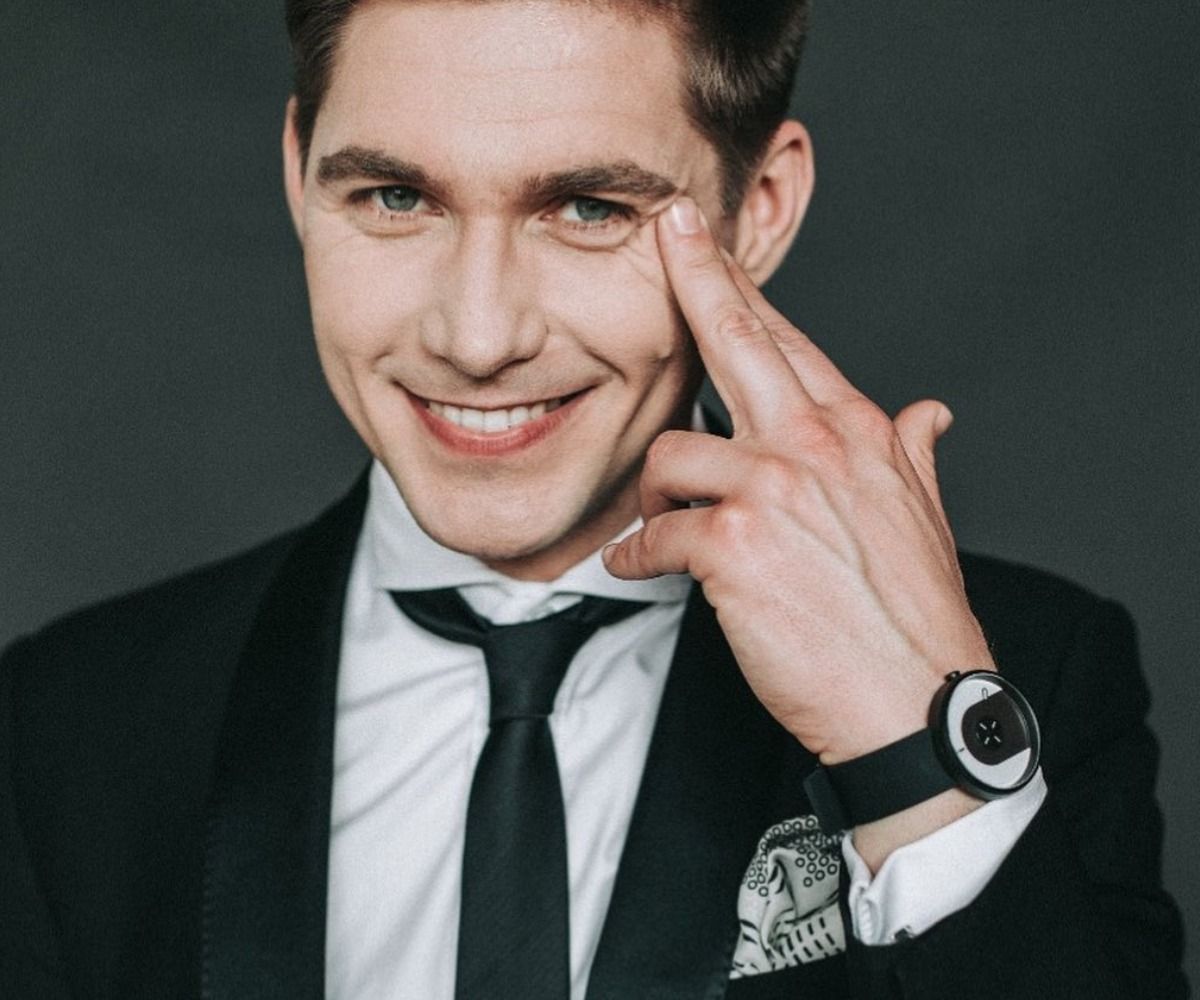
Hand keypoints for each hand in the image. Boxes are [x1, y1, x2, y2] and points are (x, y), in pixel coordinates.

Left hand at [604, 197, 995, 770]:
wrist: (915, 701)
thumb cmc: (913, 616)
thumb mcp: (923, 518)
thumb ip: (913, 453)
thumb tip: (930, 412)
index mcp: (853, 432)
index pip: (785, 338)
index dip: (738, 283)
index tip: (704, 240)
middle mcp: (812, 444)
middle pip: (736, 335)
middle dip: (693, 275)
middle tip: (664, 233)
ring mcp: (771, 488)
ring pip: (671, 453)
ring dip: (654, 493)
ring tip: (661, 524)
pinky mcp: (732, 543)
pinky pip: (652, 534)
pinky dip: (636, 555)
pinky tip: (638, 568)